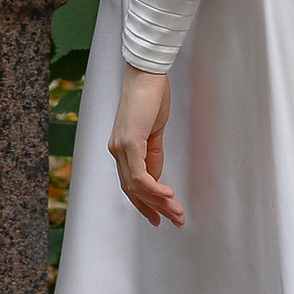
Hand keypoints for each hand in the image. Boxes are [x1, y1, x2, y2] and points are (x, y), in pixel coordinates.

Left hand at [110, 66, 182, 228]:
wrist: (146, 73)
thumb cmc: (150, 96)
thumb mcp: (153, 131)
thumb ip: (153, 154)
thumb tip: (156, 178)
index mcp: (122, 149)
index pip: (131, 184)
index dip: (145, 204)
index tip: (159, 218)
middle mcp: (117, 150)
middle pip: (133, 190)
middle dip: (155, 208)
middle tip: (175, 220)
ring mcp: (121, 147)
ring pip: (137, 186)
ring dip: (158, 202)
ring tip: (176, 211)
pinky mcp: (129, 142)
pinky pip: (140, 174)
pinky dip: (153, 187)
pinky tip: (168, 193)